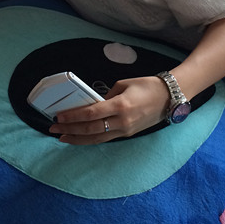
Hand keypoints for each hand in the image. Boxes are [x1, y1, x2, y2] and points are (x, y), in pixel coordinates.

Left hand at [48, 76, 169, 143]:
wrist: (170, 97)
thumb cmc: (147, 86)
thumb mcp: (123, 84)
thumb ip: (107, 96)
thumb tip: (94, 104)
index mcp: (120, 105)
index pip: (91, 114)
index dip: (73, 117)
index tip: (59, 117)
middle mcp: (122, 121)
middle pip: (91, 129)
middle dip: (70, 130)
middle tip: (54, 129)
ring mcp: (126, 130)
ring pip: (97, 138)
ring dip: (78, 139)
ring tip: (62, 138)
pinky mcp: (128, 134)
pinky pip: (105, 138)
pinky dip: (91, 139)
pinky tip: (80, 138)